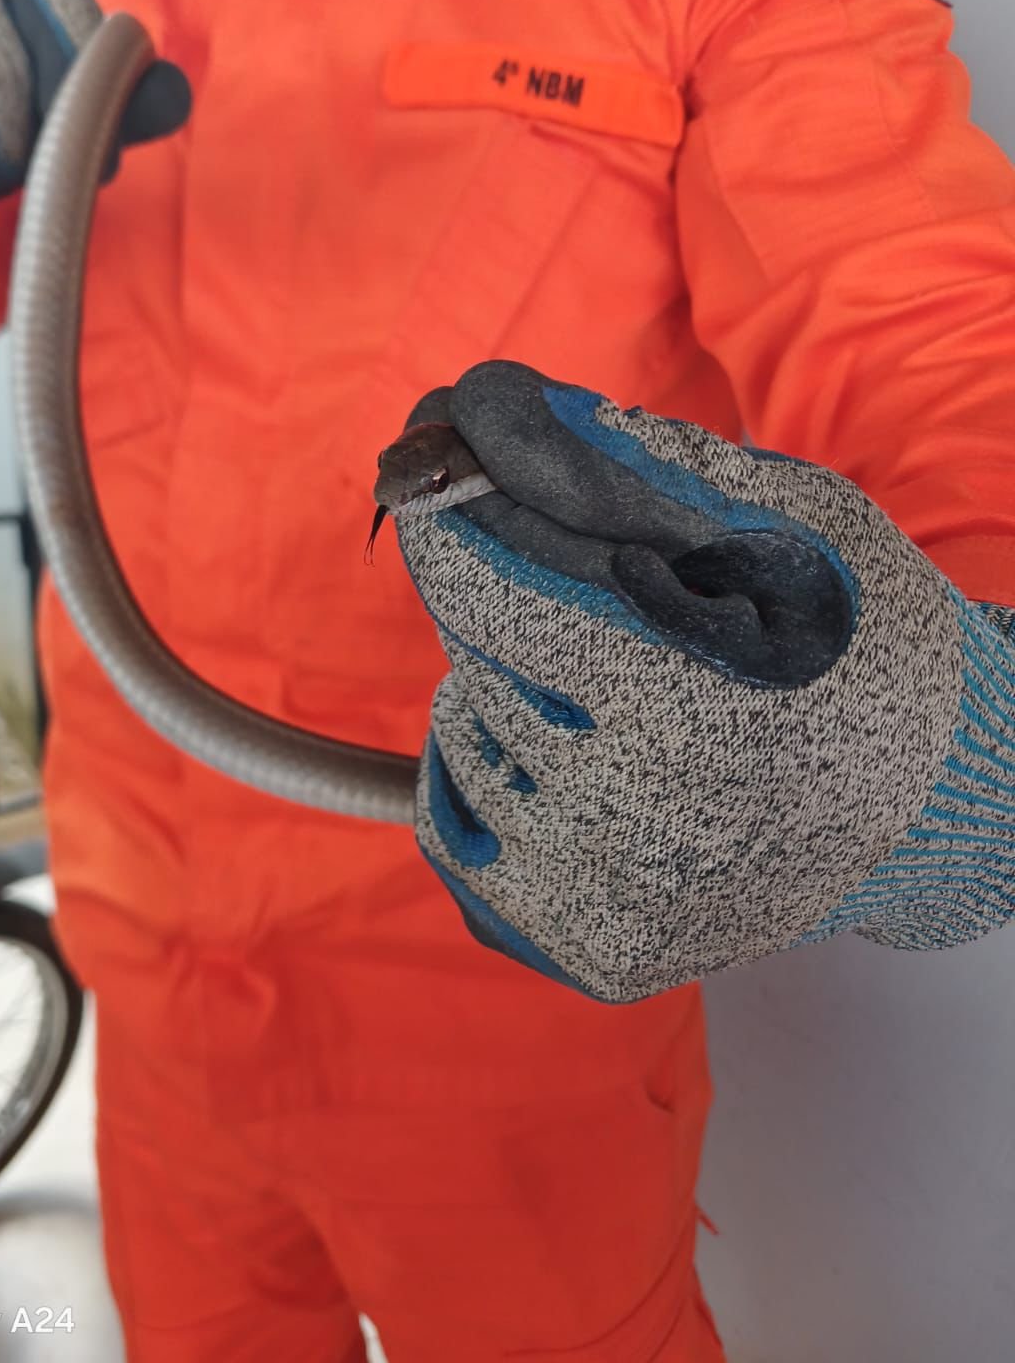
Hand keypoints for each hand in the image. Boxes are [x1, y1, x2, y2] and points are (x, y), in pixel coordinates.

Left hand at [394, 360, 1014, 1002]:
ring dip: (504, 681)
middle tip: (582, 588)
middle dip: (506, 595)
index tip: (430, 465)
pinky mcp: (594, 952)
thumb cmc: (862, 640)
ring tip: (607, 682)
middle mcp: (643, 826)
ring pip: (466, 735)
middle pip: (476, 658)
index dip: (450, 516)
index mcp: (696, 706)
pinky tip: (562, 747)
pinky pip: (455, 837)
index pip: (496, 596)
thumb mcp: (788, 525)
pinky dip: (481, 772)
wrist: (932, 803)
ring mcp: (611, 905)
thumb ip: (634, 467)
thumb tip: (490, 409)